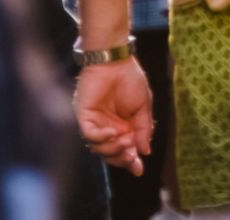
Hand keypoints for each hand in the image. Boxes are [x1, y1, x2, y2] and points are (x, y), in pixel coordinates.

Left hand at [75, 58, 153, 177]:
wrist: (115, 60)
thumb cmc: (131, 79)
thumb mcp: (144, 105)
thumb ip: (143, 128)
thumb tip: (145, 151)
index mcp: (124, 126)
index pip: (125, 150)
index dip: (131, 161)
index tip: (139, 170)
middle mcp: (108, 127)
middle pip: (111, 154)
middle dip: (122, 158)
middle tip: (131, 155)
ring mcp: (95, 123)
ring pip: (99, 148)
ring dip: (113, 149)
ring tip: (125, 140)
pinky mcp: (84, 116)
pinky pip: (89, 135)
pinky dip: (101, 137)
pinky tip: (113, 132)